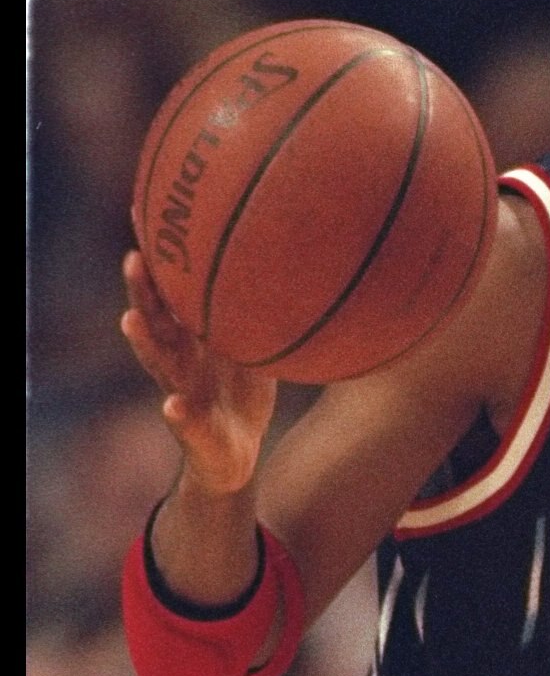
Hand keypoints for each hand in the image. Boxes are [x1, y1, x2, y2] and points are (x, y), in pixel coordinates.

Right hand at [120, 253, 276, 499]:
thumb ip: (257, 320)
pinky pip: (183, 421)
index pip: (166, 294)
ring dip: (143, 342)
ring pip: (156, 363)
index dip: (156, 263)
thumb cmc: (243, 393)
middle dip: (141, 290)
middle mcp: (176, 360)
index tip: (144, 221)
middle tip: (133, 258)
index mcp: (188, 339)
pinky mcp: (190, 429)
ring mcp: (178, 391)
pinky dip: (178, 414)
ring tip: (130, 320)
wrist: (235, 454)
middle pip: (152, 319)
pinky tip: (173, 405)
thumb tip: (293, 272)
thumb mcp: (254, 352)